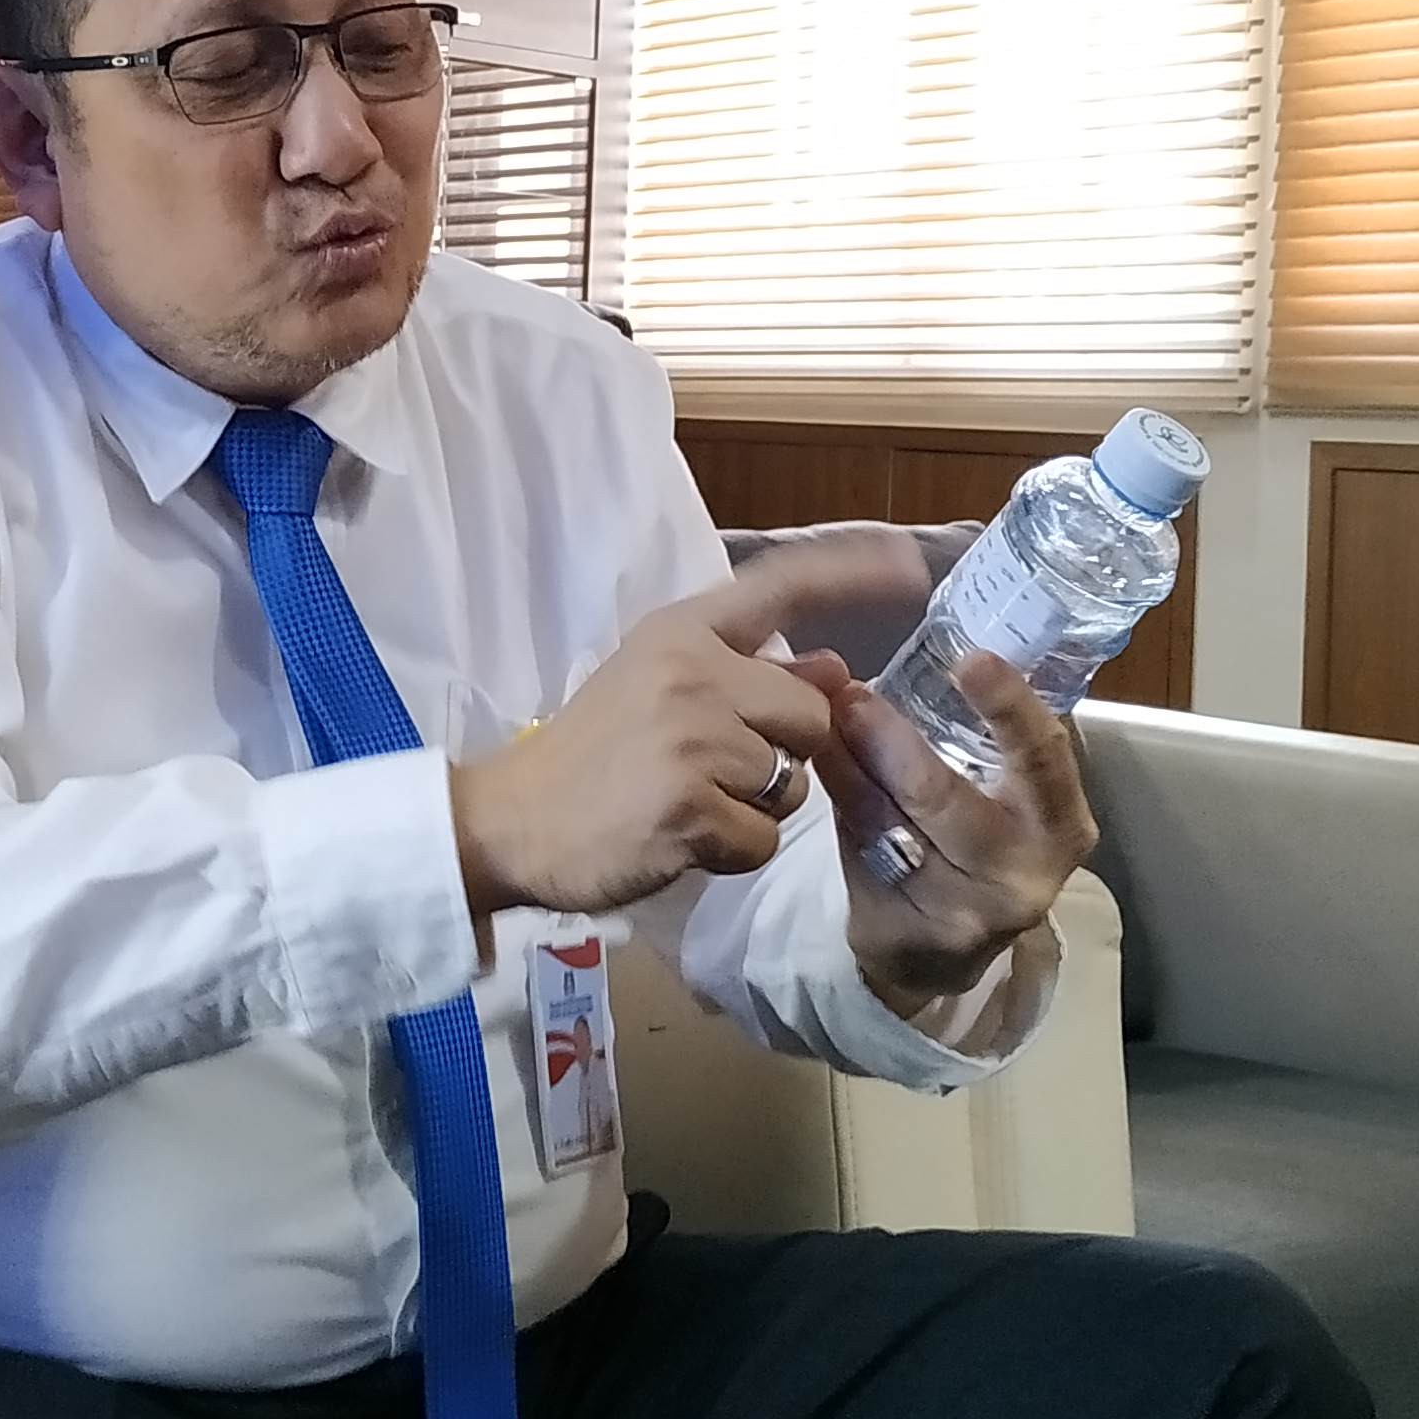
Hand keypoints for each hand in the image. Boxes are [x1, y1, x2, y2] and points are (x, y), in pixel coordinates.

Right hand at [444, 532, 928, 916]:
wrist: (508, 821)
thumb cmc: (587, 755)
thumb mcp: (657, 687)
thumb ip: (743, 675)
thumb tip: (834, 669)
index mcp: (681, 632)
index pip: (781, 584)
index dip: (851, 571)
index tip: (910, 565)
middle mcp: (692, 671)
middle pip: (810, 714)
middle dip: (783, 754)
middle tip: (714, 773)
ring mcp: (693, 738)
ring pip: (792, 782)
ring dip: (755, 809)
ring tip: (687, 806)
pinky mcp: (692, 805)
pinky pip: (763, 839)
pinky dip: (731, 853)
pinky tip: (677, 840)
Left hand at [807, 651, 1098, 1017]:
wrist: (940, 951)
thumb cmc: (978, 840)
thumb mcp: (1004, 788)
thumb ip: (980, 727)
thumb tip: (934, 640)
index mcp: (1060, 823)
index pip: (1044, 759)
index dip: (1010, 707)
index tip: (971, 658)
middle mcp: (1020, 872)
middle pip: (947, 798)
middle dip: (894, 740)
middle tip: (853, 692)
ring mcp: (961, 911)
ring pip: (891, 822)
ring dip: (850, 761)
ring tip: (826, 715)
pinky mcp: (903, 930)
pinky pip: (859, 849)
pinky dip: (835, 796)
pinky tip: (817, 759)